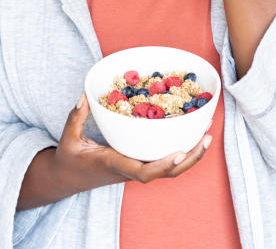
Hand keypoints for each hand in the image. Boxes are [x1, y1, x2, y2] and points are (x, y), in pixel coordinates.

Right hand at [56, 94, 211, 185]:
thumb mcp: (68, 138)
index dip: (162, 165)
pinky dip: (181, 152)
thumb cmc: (69, 159)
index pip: (142, 172)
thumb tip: (84, 96)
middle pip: (165, 173)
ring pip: (169, 170)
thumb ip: (76, 117)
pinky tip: (191, 137)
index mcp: (114, 164)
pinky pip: (162, 161)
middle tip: (207, 138)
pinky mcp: (137, 164)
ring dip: (191, 156)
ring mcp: (135, 168)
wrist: (67, 179)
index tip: (180, 153)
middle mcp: (129, 169)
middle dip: (189, 159)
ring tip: (207, 135)